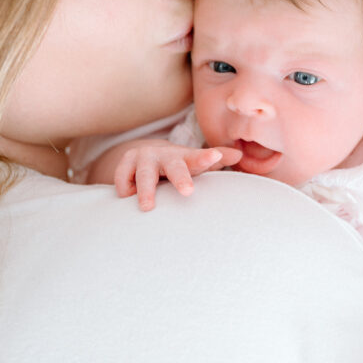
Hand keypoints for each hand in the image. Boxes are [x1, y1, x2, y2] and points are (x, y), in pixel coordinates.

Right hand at [113, 142, 241, 209]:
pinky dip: (125, 191)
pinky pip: (123, 181)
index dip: (206, 158)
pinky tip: (127, 198)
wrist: (143, 156)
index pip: (198, 158)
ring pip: (145, 176)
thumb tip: (239, 154)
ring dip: (145, 191)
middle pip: (174, 167)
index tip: (215, 157)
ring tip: (147, 207)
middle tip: (188, 192)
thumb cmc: (176, 166)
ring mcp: (143, 159)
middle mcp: (164, 156)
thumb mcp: (193, 163)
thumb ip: (215, 160)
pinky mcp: (124, 165)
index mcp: (184, 158)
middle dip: (180, 178)